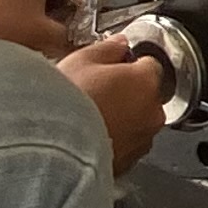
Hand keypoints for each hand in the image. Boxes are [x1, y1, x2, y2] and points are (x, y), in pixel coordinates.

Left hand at [0, 0, 86, 59]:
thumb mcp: (44, 36)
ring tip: (27, 39)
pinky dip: (12, 19)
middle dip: (55, 12)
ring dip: (33, 18)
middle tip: (53, 32)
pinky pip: (7, 4)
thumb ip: (66, 37)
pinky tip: (5, 38)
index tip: (74, 19)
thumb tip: (71, 40)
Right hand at [57, 37, 166, 173]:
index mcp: (145, 81)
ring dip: (123, 118)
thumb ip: (107, 48)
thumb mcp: (82, 60)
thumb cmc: (68, 103)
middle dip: (127, 93)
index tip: (114, 67)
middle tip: (96, 93)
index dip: (130, 64)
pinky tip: (91, 136)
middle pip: (146, 95)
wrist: (56, 150)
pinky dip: (114, 140)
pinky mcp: (131, 162)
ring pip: (138, 122)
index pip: (150, 65)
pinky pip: (127, 145)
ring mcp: (143, 140)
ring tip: (90, 118)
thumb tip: (119, 44)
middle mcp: (152, 111)